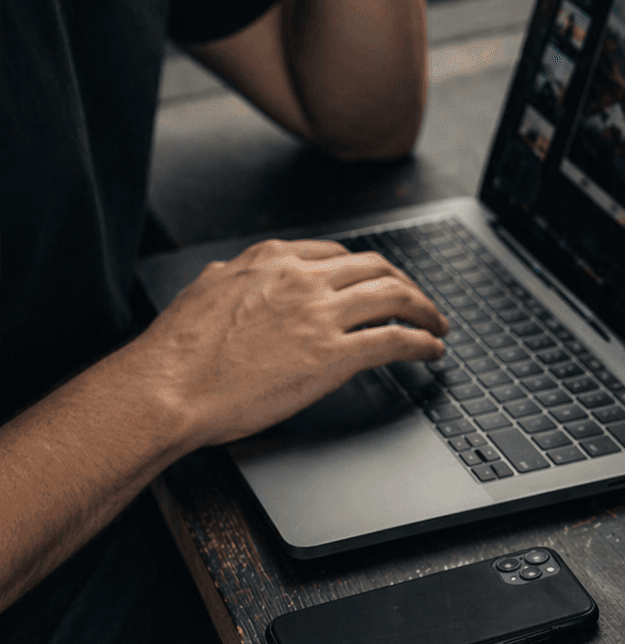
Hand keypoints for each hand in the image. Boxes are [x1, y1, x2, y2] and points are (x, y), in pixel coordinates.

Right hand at [124, 237, 447, 448]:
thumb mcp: (204, 290)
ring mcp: (321, 315)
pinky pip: (396, 340)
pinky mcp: (335, 355)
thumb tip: (234, 273)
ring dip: (426, 310)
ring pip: (396, 296)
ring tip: (437, 326)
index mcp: (272, 260)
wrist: (168, 389)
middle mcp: (302, 279)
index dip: (369, 270)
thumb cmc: (177, 353)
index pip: (339, 255)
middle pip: (377, 268)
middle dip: (407, 285)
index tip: (379, 282)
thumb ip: (231, 276)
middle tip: (420, 303)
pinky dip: (423, 343)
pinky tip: (432, 351)